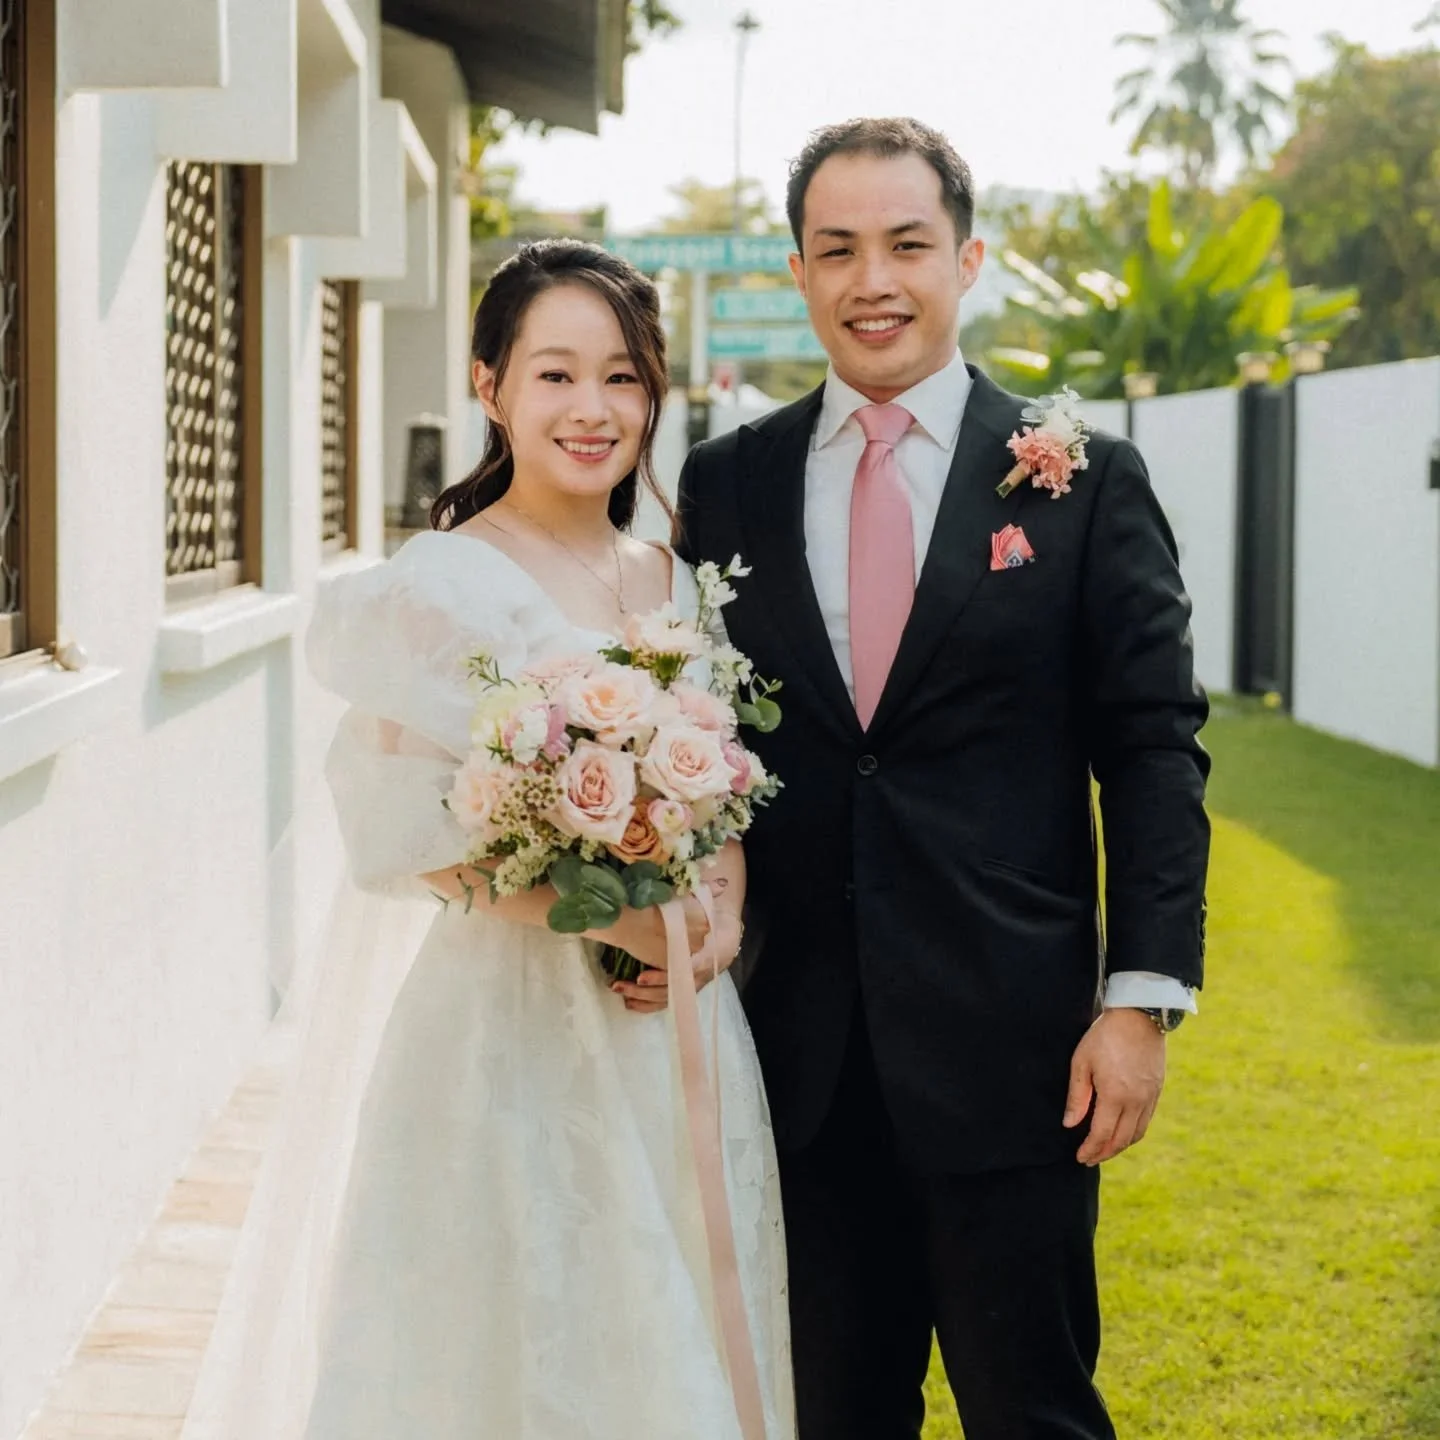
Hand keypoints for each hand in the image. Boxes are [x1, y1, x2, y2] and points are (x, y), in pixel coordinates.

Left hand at [613, 903, 741, 1013]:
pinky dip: (646, 1006)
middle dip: (649, 987)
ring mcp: (689, 985)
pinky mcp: (681, 991)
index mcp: (708, 955)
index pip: (688, 968)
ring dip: (642, 997)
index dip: (667, 973)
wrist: (724, 941)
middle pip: (673, 988)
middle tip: (627, 981)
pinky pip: (664, 1003)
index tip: (644, 975)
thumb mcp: (713, 909)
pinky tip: (629, 1003)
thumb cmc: (713, 922)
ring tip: (619, 988)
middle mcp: (698, 975)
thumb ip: (710, 897)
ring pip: (666, 998)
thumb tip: (720, 884)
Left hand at [1064, 1008, 1165, 1165]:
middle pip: (1121, 1140)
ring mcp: (1150, 1097)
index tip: (1080, 1157)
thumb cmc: (1104, 1036)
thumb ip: (1077, 1096)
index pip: (1102, 1134)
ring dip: (1120, 1146)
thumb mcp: (1082, 1062)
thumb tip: (1070, 1125)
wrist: (1138, 1017)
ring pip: (1136, 1134)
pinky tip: (1121, 1131)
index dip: (1090, 1149)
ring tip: (1104, 1149)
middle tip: (1090, 1159)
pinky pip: (1146, 1121)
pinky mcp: (1157, 1091)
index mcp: (1115, 1095)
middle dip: (1104, 1153)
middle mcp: (1137, 1101)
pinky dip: (1133, 1132)